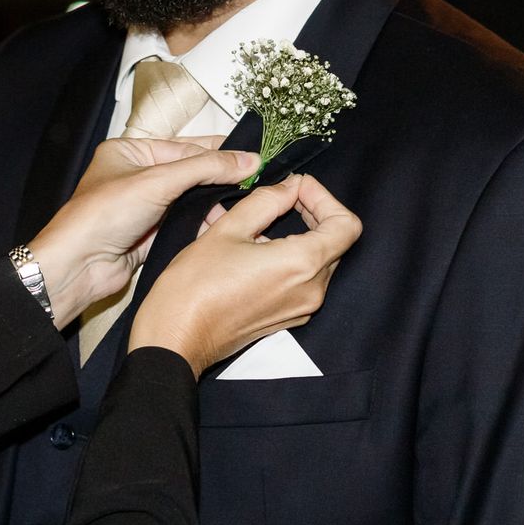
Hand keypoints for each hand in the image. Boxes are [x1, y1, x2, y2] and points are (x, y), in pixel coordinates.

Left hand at [26, 136, 260, 325]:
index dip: (219, 152)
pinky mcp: (151, 234)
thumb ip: (205, 168)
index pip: (184, 147)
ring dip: (215, 205)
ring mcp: (145, 207)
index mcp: (130, 151)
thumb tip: (250, 160)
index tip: (254, 157)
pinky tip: (226, 226)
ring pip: (190, 201)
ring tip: (246, 207)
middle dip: (220, 180)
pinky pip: (185, 224)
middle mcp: (137, 176)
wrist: (79, 266)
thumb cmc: (105, 214)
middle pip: (190, 173)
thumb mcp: (158, 181)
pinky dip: (204, 226)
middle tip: (258, 182)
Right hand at [129, 174, 360, 375]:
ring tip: (255, 221)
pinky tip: (250, 247)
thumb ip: (266, 201)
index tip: (297, 187)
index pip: (346, 225)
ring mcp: (301, 308)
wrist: (176, 337)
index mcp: (302, 264)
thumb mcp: (228, 230)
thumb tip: (290, 187)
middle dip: (312, 213)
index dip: (325, 199)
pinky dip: (285, 257)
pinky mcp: (287, 317)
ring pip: (316, 260)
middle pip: (334, 242)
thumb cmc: (196, 285)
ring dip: (294, 234)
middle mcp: (312, 290)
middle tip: (281, 196)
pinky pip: (299, 280)